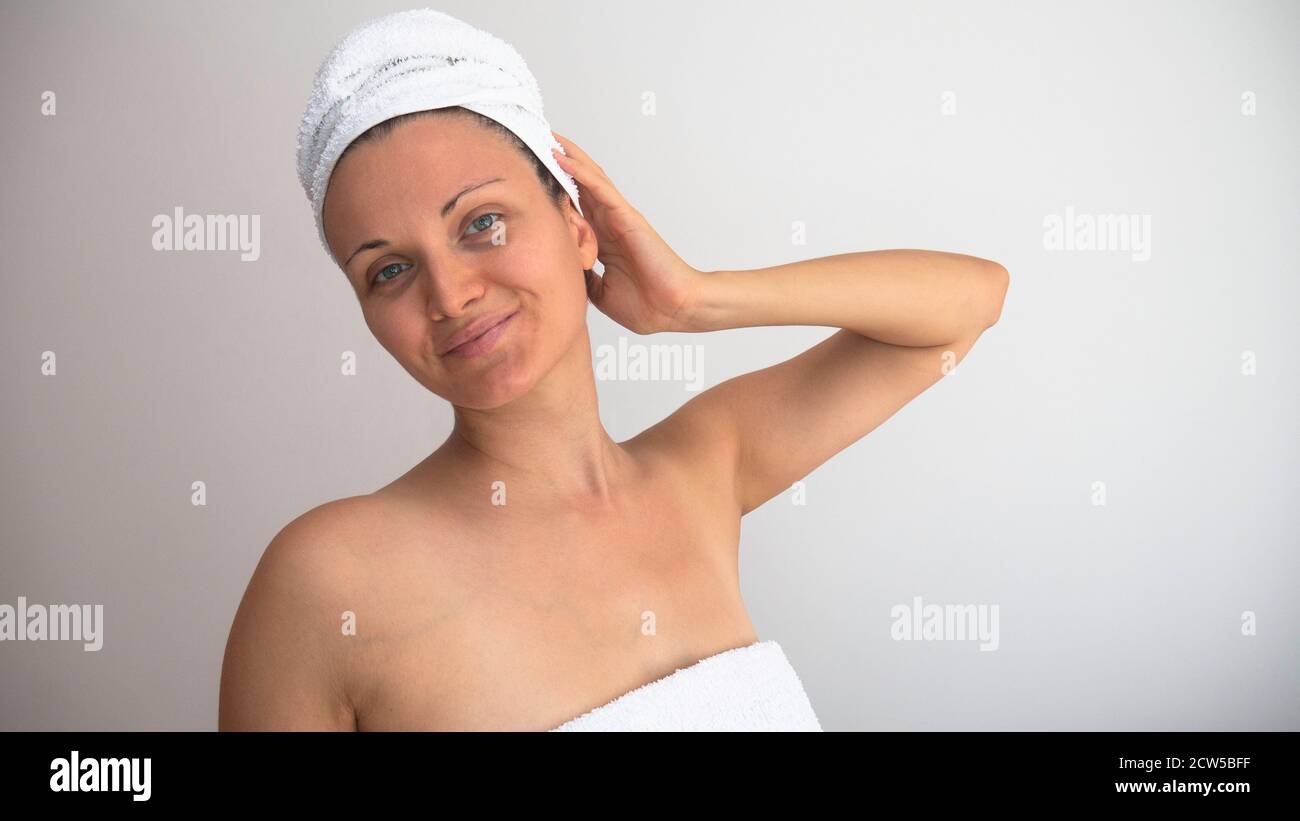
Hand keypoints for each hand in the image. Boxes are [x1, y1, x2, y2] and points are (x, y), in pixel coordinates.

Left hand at [550, 131, 701, 333]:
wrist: (673, 310)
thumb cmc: (646, 306)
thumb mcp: (601, 294)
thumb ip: (583, 278)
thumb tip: (562, 273)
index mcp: (603, 242)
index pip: (574, 210)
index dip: (554, 193)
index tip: (531, 180)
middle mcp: (610, 225)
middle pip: (580, 186)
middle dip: (560, 165)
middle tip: (536, 143)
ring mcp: (619, 218)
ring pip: (589, 179)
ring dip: (568, 157)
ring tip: (547, 137)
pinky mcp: (626, 217)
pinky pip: (600, 189)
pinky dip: (580, 171)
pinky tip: (562, 157)